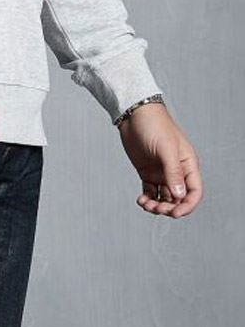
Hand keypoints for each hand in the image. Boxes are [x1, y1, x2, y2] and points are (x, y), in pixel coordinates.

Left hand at [117, 103, 202, 217]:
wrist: (133, 113)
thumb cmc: (154, 124)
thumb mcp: (166, 148)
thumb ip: (173, 172)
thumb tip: (179, 195)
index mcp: (187, 164)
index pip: (194, 191)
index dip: (187, 205)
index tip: (175, 213)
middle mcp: (176, 171)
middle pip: (179, 198)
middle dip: (170, 208)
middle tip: (157, 208)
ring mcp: (161, 172)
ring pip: (164, 197)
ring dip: (157, 206)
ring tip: (146, 204)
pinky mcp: (147, 172)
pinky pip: (151, 192)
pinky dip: (147, 199)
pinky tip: (141, 200)